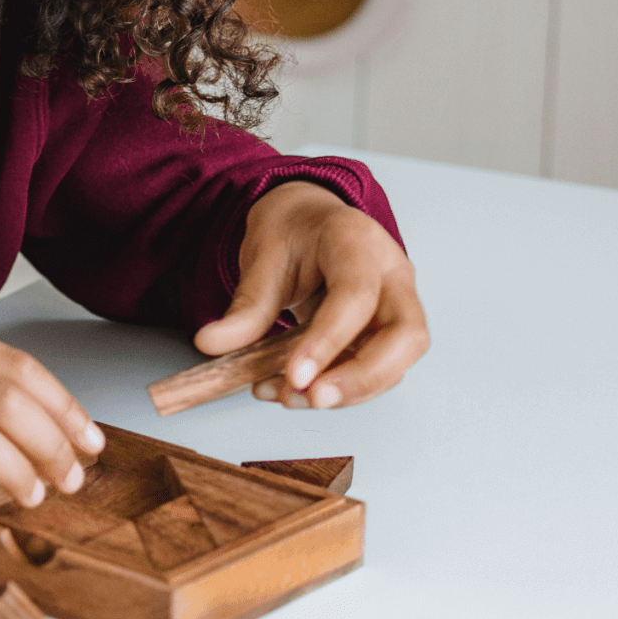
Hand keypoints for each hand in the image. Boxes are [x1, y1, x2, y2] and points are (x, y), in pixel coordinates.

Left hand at [192, 181, 428, 408]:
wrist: (307, 220)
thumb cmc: (292, 232)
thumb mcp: (262, 256)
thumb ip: (245, 305)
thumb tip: (211, 343)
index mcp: (357, 241)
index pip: (357, 294)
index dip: (329, 340)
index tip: (295, 375)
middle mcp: (393, 272)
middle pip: (407, 334)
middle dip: (362, 378)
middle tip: (311, 397)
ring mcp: (399, 303)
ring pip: (397, 361)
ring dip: (347, 392)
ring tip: (288, 396)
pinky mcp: (389, 332)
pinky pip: (378, 371)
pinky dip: (340, 390)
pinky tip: (295, 391)